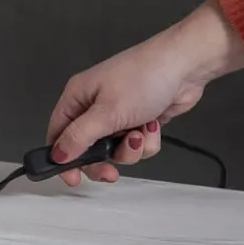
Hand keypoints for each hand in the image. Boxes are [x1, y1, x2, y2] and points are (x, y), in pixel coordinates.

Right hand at [46, 0, 243, 185]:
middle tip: (111, 171)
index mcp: (77, 97)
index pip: (58, 133)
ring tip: (140, 132)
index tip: (73, 178)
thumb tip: (57, 155)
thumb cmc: (143, 78)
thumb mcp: (107, 112)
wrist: (186, 66)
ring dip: (130, 149)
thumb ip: (80, 137)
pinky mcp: (138, 119)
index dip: (62, 157)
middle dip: (102, 160)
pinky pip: (135, 145)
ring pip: (114, 150)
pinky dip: (146, 141)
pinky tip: (153, 125)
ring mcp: (117, 113)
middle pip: (87, 148)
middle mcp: (94, 106)